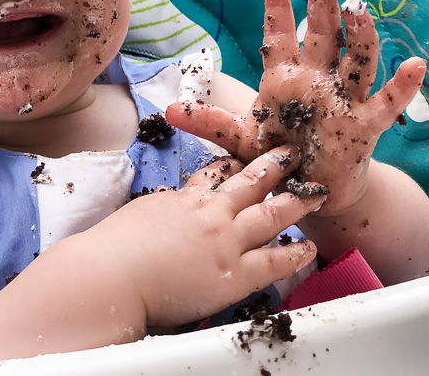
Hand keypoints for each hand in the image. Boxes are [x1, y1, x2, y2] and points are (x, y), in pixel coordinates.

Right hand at [89, 148, 323, 327]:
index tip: (247, 158)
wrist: (113, 273)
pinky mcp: (234, 274)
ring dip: (296, 202)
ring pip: (270, 215)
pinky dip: (294, 254)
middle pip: (251, 182)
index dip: (235, 165)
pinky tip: (309, 249)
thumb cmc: (113, 247)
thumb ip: (162, 209)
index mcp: (186, 198)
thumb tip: (166, 207)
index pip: (216, 174)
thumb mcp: (140, 214)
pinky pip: (273, 261)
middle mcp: (211, 213)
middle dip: (275, 166)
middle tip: (294, 155)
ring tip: (316, 194)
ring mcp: (226, 241)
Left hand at [166, 0, 425, 215]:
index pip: (280, 36)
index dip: (278, 9)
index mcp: (283, 80)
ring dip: (360, 33)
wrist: (307, 193)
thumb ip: (211, 123)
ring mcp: (343, 100)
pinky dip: (400, 86)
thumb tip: (169, 110)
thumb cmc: (276, 159)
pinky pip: (385, 103)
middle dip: (322, 2)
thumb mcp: (240, 142)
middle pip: (322, 34)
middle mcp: (316, 81)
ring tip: (359, 8)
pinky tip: (414, 65)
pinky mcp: (364, 126)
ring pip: (356, 58)